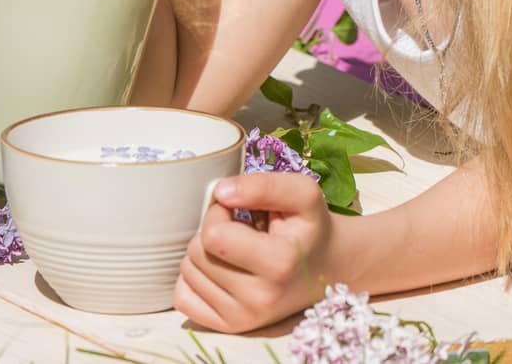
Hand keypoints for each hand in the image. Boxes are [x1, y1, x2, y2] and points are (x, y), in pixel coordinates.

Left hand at [173, 172, 336, 333]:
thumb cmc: (309, 226)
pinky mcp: (229, 327)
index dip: (220, 213)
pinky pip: (182, 297)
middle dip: (212, 232)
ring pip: (187, 272)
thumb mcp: (301, 193)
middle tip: (242, 232)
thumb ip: (263, 185)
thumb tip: (220, 192)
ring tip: (238, 251)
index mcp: (280, 264)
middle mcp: (261, 299)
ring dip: (206, 254)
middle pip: (197, 252)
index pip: (212, 234)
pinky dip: (195, 279)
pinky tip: (222, 270)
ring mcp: (244, 318)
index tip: (241, 214)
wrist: (328, 267)